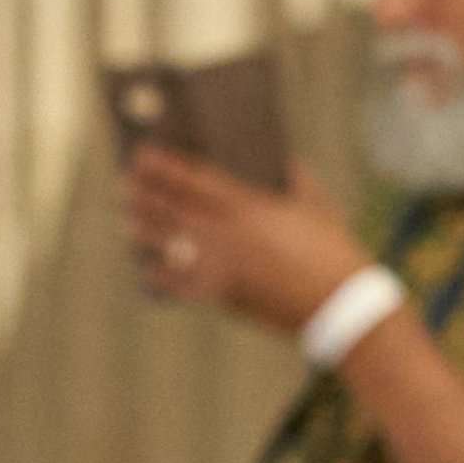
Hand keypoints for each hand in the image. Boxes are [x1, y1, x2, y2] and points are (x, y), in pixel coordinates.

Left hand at [125, 144, 362, 331]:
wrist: (340, 306)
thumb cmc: (335, 252)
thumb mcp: (318, 207)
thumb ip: (298, 179)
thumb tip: (285, 159)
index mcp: (250, 208)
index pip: (194, 181)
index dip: (164, 167)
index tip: (142, 155)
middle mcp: (228, 235)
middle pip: (173, 210)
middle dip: (145, 196)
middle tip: (123, 185)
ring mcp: (223, 266)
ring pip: (171, 245)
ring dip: (146, 231)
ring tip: (127, 221)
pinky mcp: (225, 295)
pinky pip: (183, 285)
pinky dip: (163, 277)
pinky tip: (147, 270)